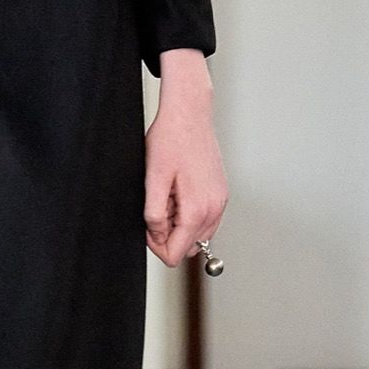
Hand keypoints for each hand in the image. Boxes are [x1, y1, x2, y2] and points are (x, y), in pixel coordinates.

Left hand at [146, 49, 226, 268]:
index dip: (156, 245)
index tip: (147, 227)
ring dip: (179, 224)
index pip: (176, 254)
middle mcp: (215, 209)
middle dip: (168, 234)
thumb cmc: (170, 140)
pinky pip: (205, 219)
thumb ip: (154, 214)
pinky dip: (189, 213)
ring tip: (168, 196)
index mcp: (198, 210)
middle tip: (158, 206)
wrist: (189, 114)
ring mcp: (220, 202)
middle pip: (188, 247)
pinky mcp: (221, 193)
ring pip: (197, 234)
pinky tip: (179, 191)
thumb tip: (156, 235)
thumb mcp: (153, 179)